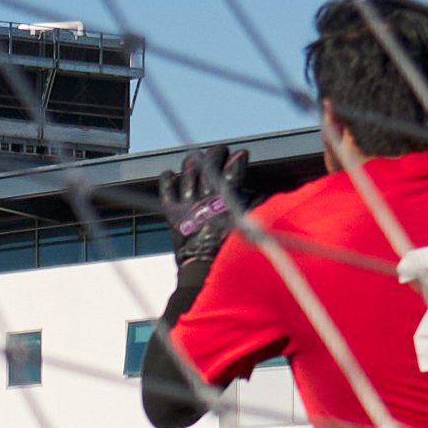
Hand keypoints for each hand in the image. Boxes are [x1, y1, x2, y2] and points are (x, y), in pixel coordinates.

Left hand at [160, 144, 247, 267]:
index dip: (237, 161)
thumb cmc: (226, 257)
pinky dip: (167, 183)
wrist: (203, 275)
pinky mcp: (173, 218)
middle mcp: (204, 202)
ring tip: (195, 158)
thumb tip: (260, 196)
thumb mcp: (246, 232)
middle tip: (220, 151)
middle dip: (215, 156)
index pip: (232, 174)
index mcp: (224, 205)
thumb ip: (253, 211)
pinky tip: (168, 174)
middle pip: (208, 169)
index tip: (241, 153)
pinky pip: (167, 194)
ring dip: (191, 165)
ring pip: (187, 177)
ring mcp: (186, 208)